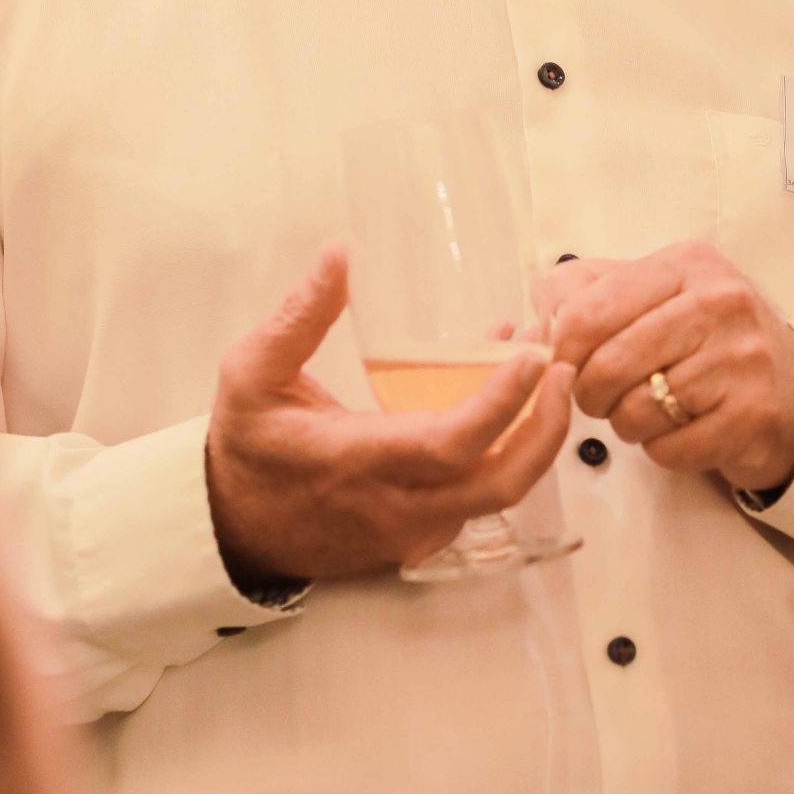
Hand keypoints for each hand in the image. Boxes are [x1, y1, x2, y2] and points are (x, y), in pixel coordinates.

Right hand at [205, 246, 574, 585]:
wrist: (232, 531)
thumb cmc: (245, 447)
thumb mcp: (251, 374)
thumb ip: (298, 317)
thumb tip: (339, 254)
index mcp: (356, 461)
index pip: (451, 444)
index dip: (501, 403)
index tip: (531, 356)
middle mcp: (396, 507)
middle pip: (502, 481)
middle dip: (547, 425)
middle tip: (561, 365)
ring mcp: (414, 531)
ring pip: (500, 494)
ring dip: (534, 438)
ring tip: (545, 377)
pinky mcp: (423, 539)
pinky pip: (480, 498)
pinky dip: (506, 453)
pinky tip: (508, 403)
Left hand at [541, 243, 793, 495]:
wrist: (791, 387)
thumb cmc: (704, 338)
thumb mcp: (654, 293)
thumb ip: (588, 292)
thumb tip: (539, 324)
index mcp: (686, 264)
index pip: (588, 312)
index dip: (561, 351)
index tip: (565, 366)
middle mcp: (720, 302)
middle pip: (606, 365)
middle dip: (589, 394)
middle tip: (601, 397)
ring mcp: (742, 359)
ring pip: (634, 412)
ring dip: (627, 424)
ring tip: (648, 411)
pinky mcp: (753, 414)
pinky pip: (669, 449)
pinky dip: (662, 450)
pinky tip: (680, 431)